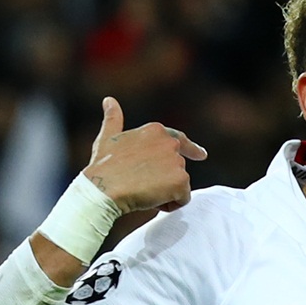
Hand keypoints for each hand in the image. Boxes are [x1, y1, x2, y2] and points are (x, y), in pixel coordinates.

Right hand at [84, 97, 207, 214]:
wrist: (104, 188)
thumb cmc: (103, 166)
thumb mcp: (107, 138)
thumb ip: (113, 118)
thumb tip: (109, 100)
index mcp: (156, 130)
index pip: (180, 140)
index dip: (192, 149)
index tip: (202, 155)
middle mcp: (171, 143)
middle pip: (176, 168)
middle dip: (162, 179)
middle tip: (139, 183)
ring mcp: (177, 162)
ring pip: (180, 185)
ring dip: (165, 192)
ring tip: (142, 191)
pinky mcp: (181, 181)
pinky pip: (183, 199)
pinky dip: (170, 204)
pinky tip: (151, 201)